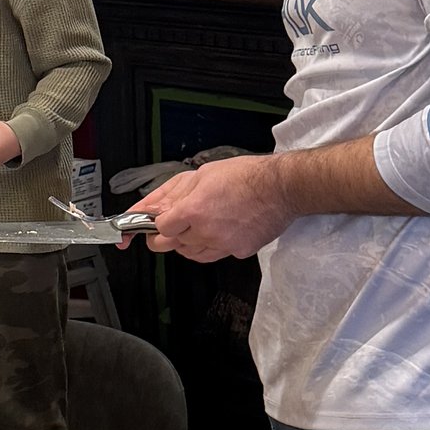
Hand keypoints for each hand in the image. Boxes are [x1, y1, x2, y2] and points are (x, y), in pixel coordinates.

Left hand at [135, 153, 291, 259]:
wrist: (280, 188)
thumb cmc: (246, 176)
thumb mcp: (202, 174)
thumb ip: (173, 194)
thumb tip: (150, 207)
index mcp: (194, 209)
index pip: (161, 228)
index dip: (159, 223)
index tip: (162, 219)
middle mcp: (206, 231)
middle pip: (174, 244)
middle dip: (170, 234)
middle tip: (175, 224)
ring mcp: (222, 244)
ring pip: (192, 254)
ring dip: (188, 242)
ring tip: (199, 225)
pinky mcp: (237, 252)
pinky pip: (215, 255)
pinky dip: (211, 247)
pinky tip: (217, 232)